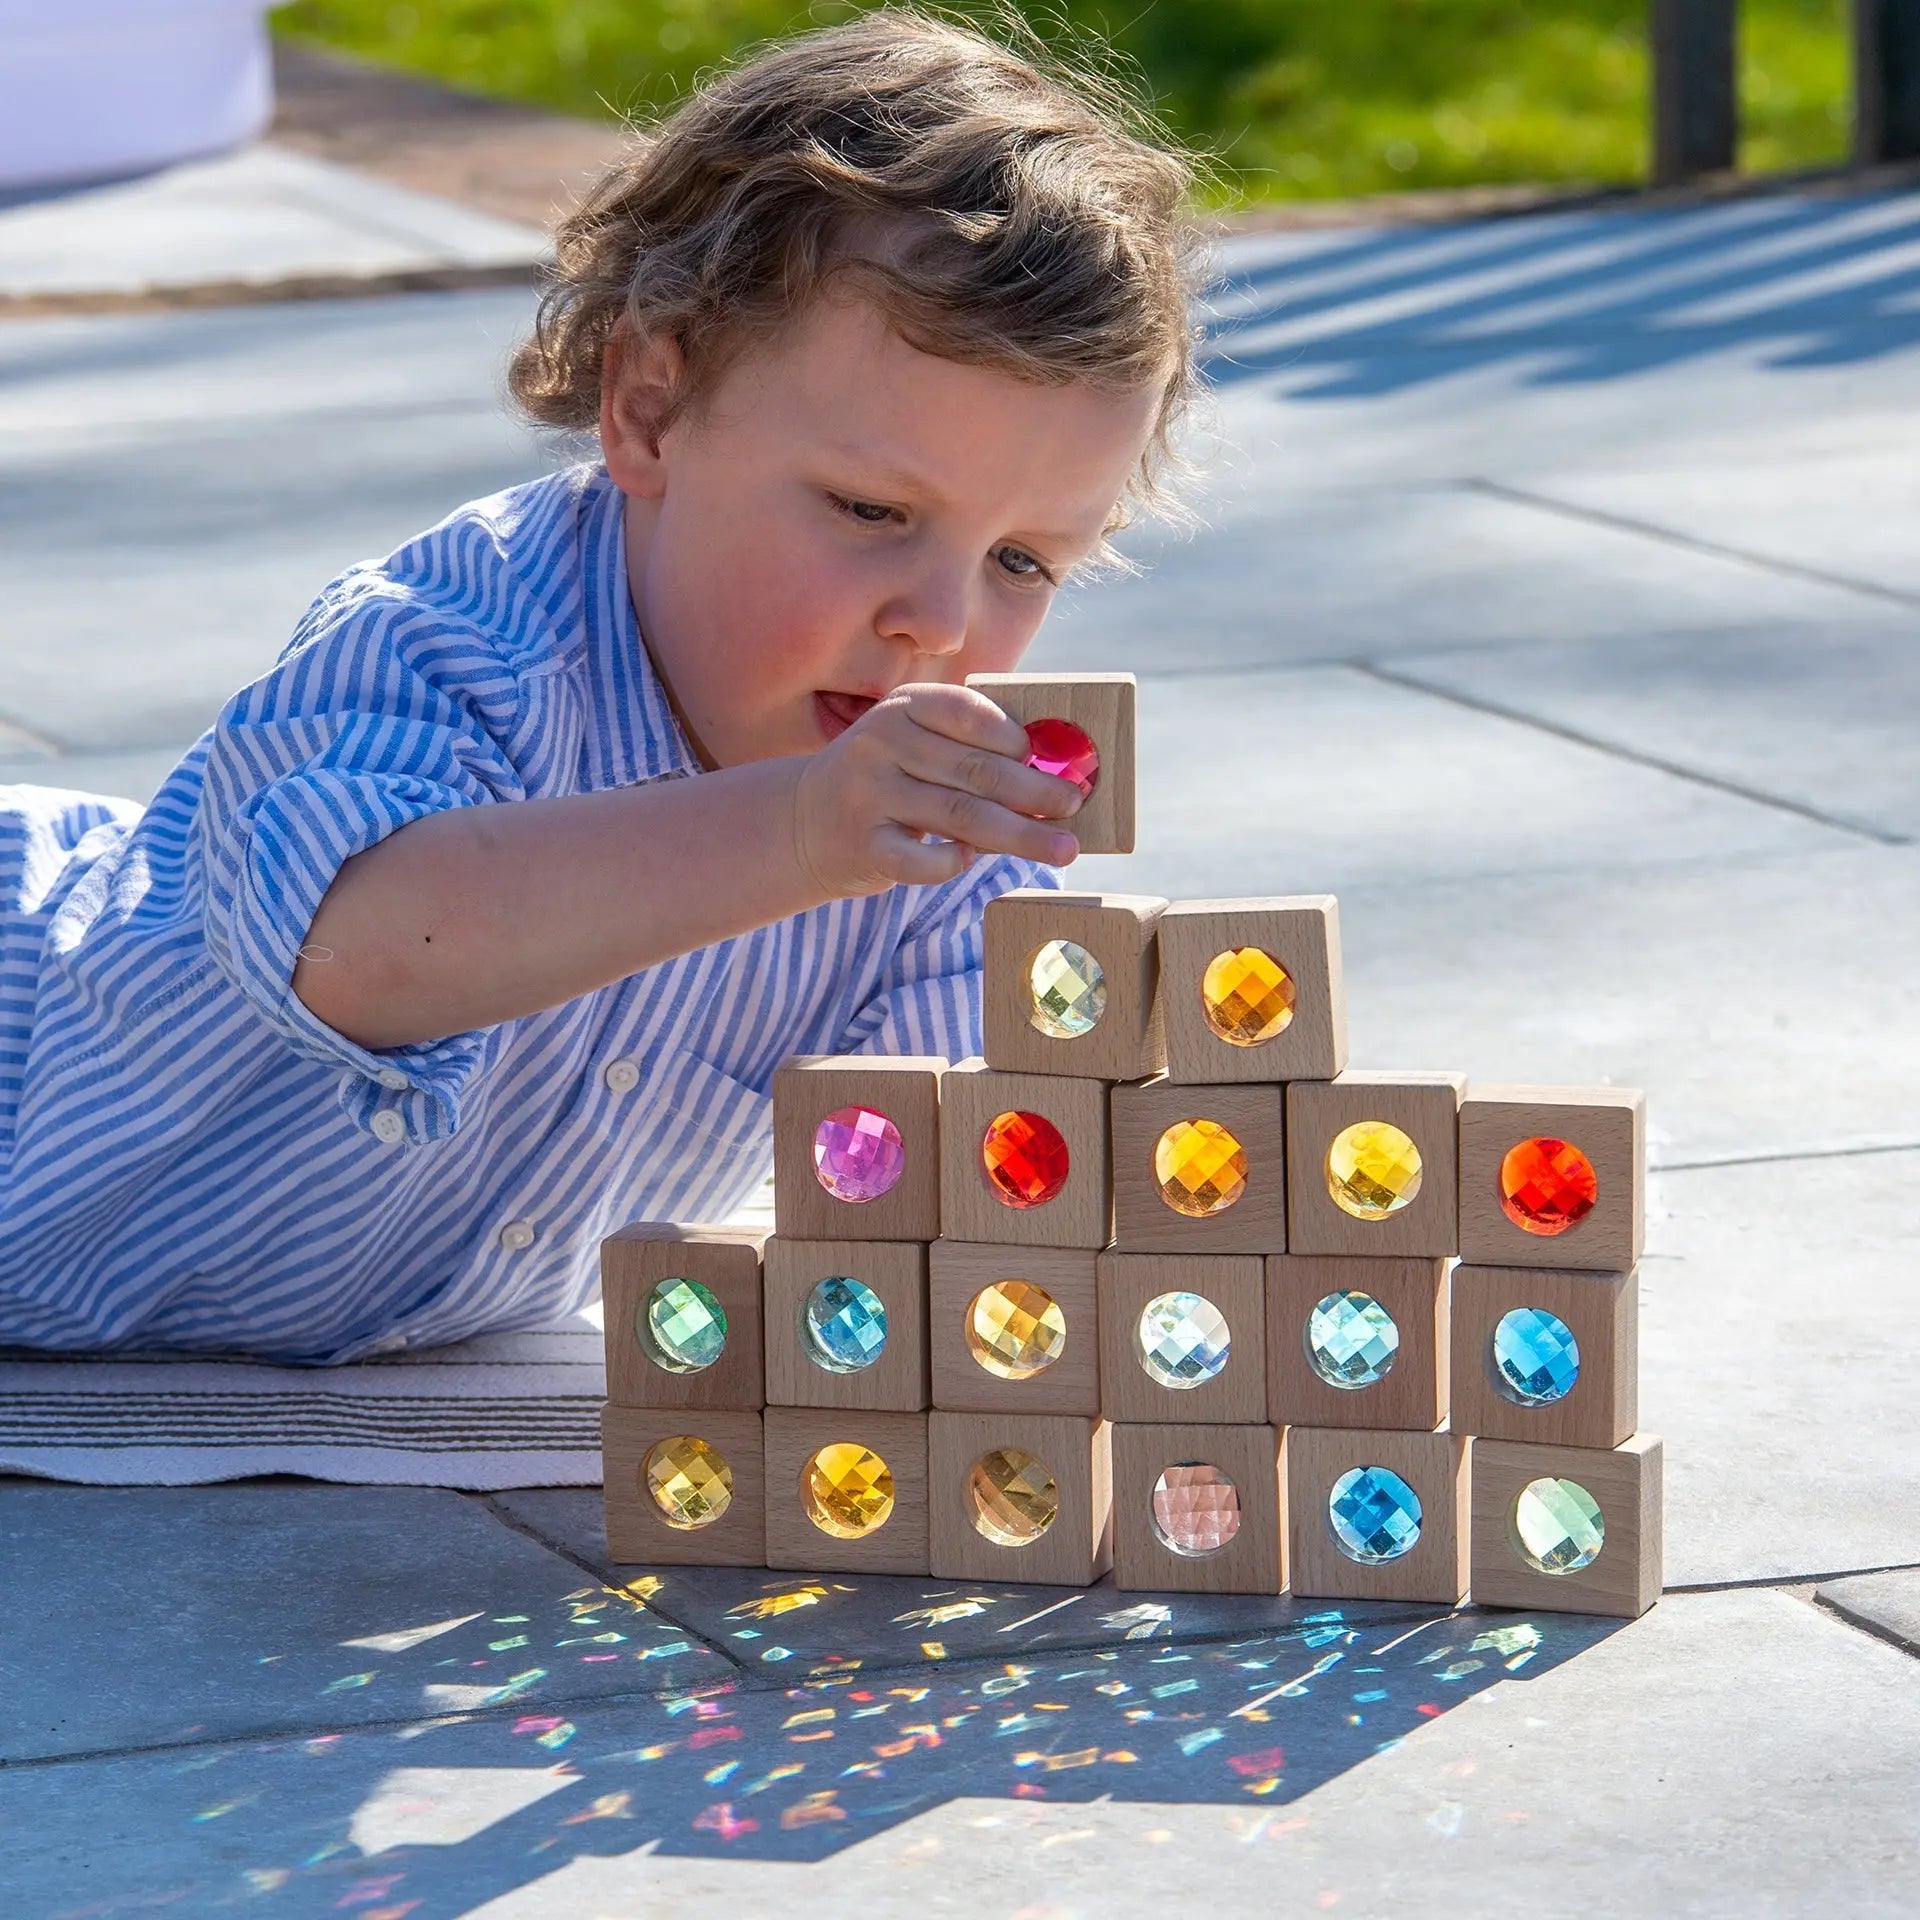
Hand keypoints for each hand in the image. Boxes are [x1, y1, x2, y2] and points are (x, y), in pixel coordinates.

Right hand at [792, 682, 1082, 895]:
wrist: (806, 822)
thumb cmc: (888, 782)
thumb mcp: (916, 746)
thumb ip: (969, 751)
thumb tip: (1053, 775)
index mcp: (904, 707)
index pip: (970, 715)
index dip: (1019, 741)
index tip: (1060, 764)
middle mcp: (882, 743)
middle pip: (975, 771)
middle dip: (1035, 792)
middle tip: (1074, 806)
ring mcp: (868, 794)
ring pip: (959, 816)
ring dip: (1020, 834)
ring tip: (1063, 847)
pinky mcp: (862, 843)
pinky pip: (917, 860)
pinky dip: (948, 863)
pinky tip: (969, 861)